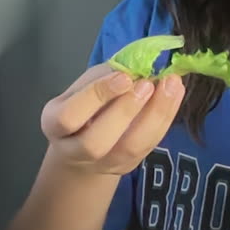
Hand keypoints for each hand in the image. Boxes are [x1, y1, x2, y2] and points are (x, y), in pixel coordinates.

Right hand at [41, 64, 185, 175]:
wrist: (82, 144)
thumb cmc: (84, 103)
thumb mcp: (84, 84)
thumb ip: (105, 75)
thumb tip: (137, 62)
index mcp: (54, 124)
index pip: (70, 116)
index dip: (98, 96)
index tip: (124, 76)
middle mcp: (73, 151)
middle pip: (96, 142)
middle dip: (125, 112)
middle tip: (147, 84)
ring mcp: (102, 164)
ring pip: (128, 149)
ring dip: (153, 116)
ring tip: (170, 86)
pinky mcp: (127, 166)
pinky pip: (148, 146)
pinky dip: (165, 119)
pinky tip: (175, 94)